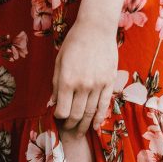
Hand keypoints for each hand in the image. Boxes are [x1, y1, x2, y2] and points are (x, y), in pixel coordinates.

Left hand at [51, 17, 116, 134]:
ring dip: (84, 125)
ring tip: (79, 133)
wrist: (96, 29)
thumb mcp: (59, 62)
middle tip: (68, 130)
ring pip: (90, 113)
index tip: (58, 118)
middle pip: (76, 114)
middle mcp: (83, 85)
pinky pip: (104, 105)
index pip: (62, 110)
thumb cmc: (74, 43)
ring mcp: (98, 85)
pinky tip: (95, 126)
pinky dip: (99, 118)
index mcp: (67, 80)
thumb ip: (56, 84)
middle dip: (71, 125)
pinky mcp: (109, 83)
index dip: (59, 117)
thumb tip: (53, 103)